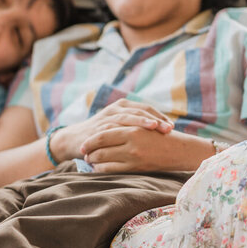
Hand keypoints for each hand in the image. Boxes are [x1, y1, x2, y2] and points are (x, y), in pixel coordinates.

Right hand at [52, 99, 172, 162]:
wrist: (74, 140)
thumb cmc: (102, 136)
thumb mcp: (119, 128)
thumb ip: (134, 127)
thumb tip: (160, 133)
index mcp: (123, 107)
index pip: (146, 108)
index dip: (160, 116)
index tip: (172, 126)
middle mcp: (116, 109)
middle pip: (140, 110)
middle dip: (156, 119)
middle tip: (169, 128)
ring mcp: (107, 117)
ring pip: (128, 116)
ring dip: (143, 121)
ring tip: (156, 127)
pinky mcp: (99, 127)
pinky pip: (114, 127)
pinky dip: (126, 130)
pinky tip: (134, 136)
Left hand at [79, 124, 194, 173]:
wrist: (179, 150)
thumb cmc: (160, 135)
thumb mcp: (143, 125)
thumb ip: (125, 125)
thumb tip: (103, 129)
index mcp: (132, 129)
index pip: (103, 134)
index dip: (90, 140)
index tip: (83, 144)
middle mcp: (131, 143)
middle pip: (100, 147)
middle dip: (88, 151)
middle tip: (83, 153)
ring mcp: (133, 156)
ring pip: (103, 159)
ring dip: (93, 161)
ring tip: (90, 161)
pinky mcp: (136, 168)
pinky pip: (112, 170)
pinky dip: (102, 169)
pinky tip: (99, 168)